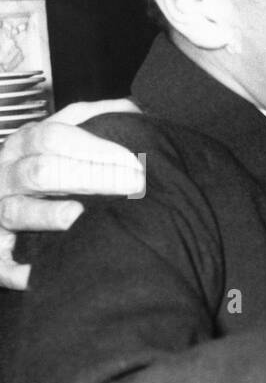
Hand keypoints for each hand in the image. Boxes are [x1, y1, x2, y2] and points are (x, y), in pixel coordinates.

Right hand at [0, 100, 142, 289]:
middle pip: (41, 172)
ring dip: (48, 216)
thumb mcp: (66, 134)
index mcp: (24, 142)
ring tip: (82, 216)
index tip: (136, 162)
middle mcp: (6, 174)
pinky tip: (41, 275)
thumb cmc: (51, 168)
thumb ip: (95, 117)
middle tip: (134, 188)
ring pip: (17, 211)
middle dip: (90, 178)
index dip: (96, 148)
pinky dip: (17, 270)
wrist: (4, 200)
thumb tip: (133, 107)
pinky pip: (1, 262)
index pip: (55, 136)